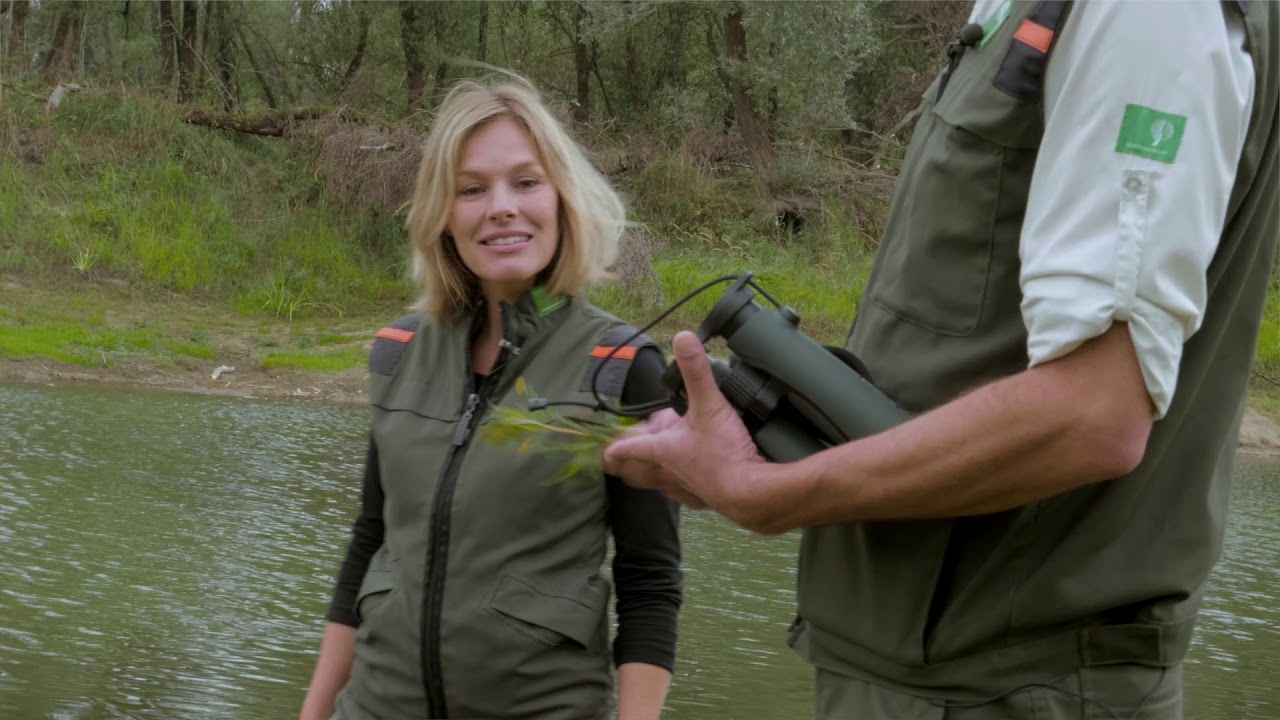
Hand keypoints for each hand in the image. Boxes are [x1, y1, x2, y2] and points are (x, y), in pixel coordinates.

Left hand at [604, 332, 766, 523]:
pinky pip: (687, 496)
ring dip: (653, 477)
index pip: (633, 447)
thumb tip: (684, 340)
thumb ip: (696, 372)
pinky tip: (688, 488)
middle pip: (641, 471)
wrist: (750, 493)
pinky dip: (682, 491)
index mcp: (665, 450)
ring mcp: (687, 488)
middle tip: (616, 464)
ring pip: (660, 485)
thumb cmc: (725, 455)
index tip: (605, 453)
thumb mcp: (709, 405)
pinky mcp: (707, 499)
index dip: (617, 447)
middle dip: (628, 466)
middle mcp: (671, 471)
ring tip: (648, 473)